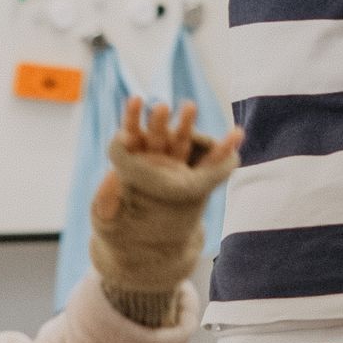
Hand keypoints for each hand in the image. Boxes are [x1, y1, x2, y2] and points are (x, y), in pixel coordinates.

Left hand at [91, 97, 244, 226]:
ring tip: (189, 106)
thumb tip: (105, 192)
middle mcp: (155, 158)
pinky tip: (237, 134)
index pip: (130, 134)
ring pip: (180, 141)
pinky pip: (211, 163)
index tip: (135, 100)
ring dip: (186, 123)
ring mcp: (175, 166)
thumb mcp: (107, 219)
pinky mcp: (195, 179)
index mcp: (131, 161)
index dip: (131, 117)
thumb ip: (107, 205)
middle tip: (161, 106)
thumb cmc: (120, 226)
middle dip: (158, 120)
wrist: (146, 242)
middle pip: (156, 134)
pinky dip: (225, 149)